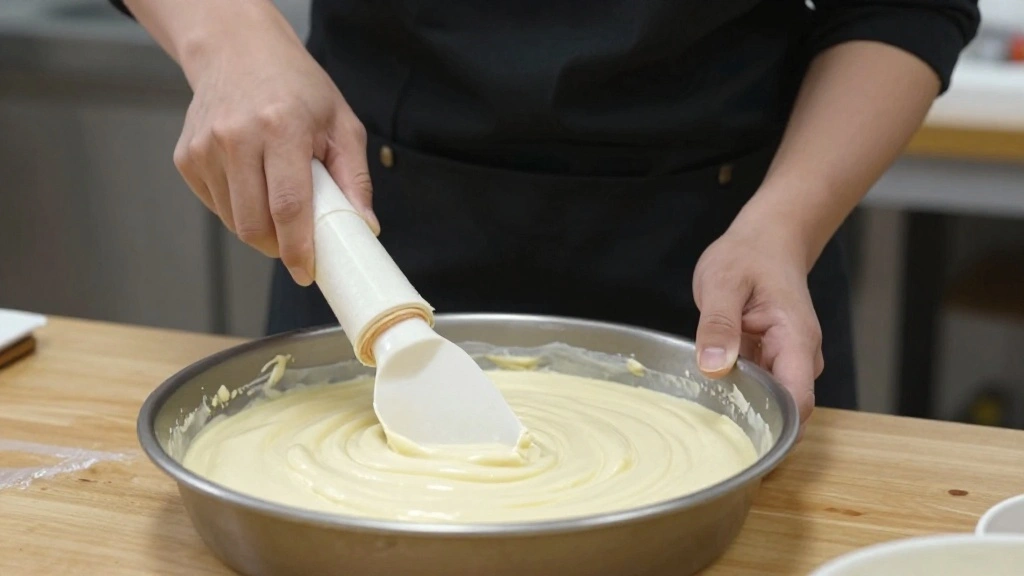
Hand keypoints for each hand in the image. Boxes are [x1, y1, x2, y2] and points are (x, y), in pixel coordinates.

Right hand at [171, 3, 376, 284]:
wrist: (238, 52)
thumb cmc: (297, 88)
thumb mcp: (341, 123)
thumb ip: (355, 178)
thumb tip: (364, 227)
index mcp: (282, 127)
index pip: (288, 205)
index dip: (297, 248)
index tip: (306, 272)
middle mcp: (237, 137)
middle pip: (254, 224)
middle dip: (278, 247)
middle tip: (297, 246)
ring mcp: (205, 148)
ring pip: (233, 221)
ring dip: (260, 230)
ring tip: (278, 204)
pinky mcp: (187, 157)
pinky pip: (217, 206)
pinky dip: (238, 210)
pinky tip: (253, 184)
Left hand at [691, 221, 822, 428]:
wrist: (766, 242)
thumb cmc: (749, 256)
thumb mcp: (723, 283)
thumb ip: (719, 325)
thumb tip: (714, 366)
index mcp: (796, 341)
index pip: (797, 402)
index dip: (774, 429)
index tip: (739, 441)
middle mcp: (800, 358)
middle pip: (784, 411)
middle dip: (751, 424)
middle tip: (706, 429)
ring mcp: (788, 362)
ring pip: (769, 402)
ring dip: (741, 408)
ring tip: (703, 408)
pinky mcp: (773, 362)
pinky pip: (758, 388)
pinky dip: (737, 392)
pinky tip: (709, 391)